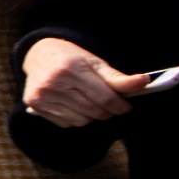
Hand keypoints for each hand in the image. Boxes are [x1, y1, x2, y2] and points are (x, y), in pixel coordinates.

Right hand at [18, 35, 158, 126]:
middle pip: (95, 111)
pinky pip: (68, 124)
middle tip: (108, 103)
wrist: (37, 54)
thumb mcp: (94, 62)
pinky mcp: (35, 106)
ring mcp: (42, 96)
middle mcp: (54, 83)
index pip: (105, 97)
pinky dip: (76, 118)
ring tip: (88, 101)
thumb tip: (144, 82)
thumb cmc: (71, 58)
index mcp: (71, 68)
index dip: (120, 106)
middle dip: (107, 110)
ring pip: (83, 120)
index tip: (125, 106)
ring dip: (91, 115)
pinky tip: (72, 104)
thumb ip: (118, 77)